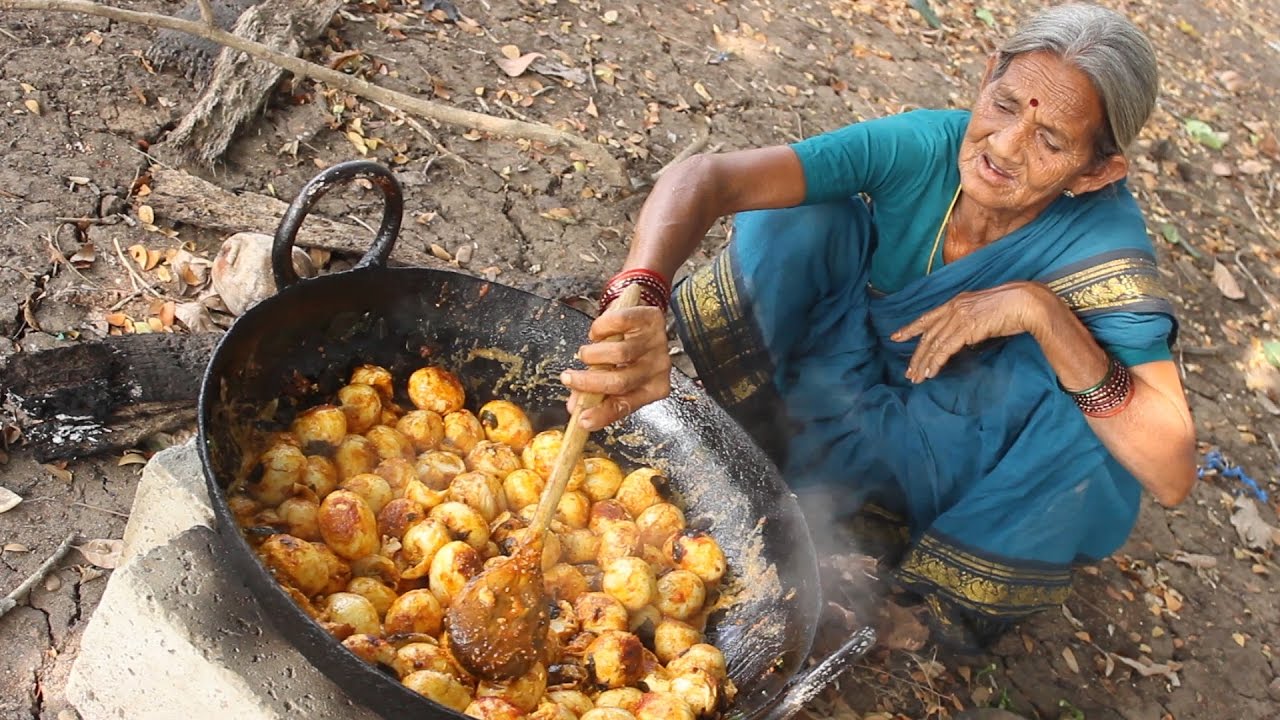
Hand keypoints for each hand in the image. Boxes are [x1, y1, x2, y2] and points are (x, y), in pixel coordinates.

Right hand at [561, 305, 671, 429]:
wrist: (644, 321)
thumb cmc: (629, 352)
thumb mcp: (616, 374)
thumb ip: (596, 391)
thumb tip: (574, 408)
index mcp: (653, 389)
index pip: (626, 405)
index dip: (603, 414)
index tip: (581, 419)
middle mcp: (659, 368)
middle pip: (620, 382)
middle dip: (588, 382)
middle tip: (568, 378)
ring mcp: (657, 343)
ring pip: (618, 354)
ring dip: (592, 354)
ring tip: (586, 353)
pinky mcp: (651, 319)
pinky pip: (619, 324)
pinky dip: (600, 328)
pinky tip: (598, 333)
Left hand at [891, 281, 1053, 382]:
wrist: (1027, 302)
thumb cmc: (1011, 308)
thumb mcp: (983, 313)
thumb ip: (969, 323)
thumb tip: (963, 339)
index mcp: (957, 302)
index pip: (927, 317)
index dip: (910, 328)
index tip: (896, 337)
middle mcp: (954, 308)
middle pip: (927, 334)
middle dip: (916, 355)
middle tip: (909, 371)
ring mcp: (959, 317)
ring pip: (933, 344)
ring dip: (924, 363)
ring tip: (917, 377)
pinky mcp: (966, 328)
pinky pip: (945, 348)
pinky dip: (936, 362)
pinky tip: (931, 373)